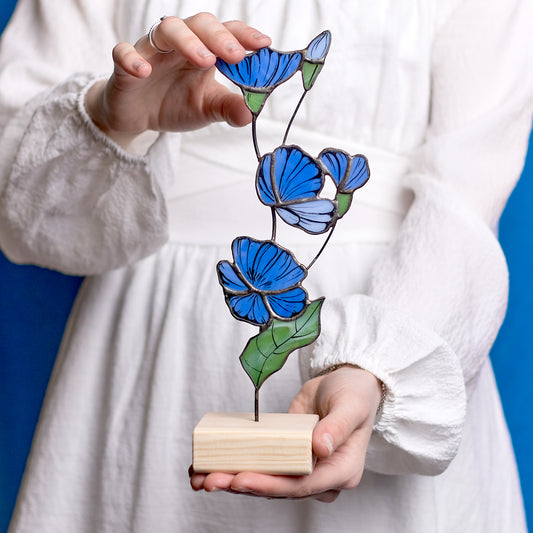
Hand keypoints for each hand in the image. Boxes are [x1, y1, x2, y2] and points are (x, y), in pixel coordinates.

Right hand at [85, 13, 270, 146]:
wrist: (139, 116)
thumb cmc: (175, 104)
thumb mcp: (207, 109)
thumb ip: (228, 108)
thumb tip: (250, 114)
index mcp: (203, 51)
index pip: (226, 34)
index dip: (243, 36)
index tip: (264, 44)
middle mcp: (179, 44)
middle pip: (199, 24)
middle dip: (219, 37)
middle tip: (236, 56)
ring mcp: (152, 52)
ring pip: (167, 30)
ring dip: (187, 41)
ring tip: (204, 60)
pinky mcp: (125, 67)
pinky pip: (124, 54)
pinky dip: (133, 60)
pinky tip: (144, 71)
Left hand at [190, 366, 382, 502]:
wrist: (347, 385)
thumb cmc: (354, 395)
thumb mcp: (350, 406)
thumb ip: (337, 427)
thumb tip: (320, 448)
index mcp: (341, 471)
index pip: (302, 485)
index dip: (270, 485)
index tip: (241, 478)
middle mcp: (320, 477)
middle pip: (278, 488)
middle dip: (242, 485)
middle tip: (209, 480)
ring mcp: (301, 468)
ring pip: (265, 481)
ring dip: (232, 480)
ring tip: (200, 477)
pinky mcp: (285, 456)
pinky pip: (261, 465)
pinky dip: (235, 465)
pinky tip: (209, 465)